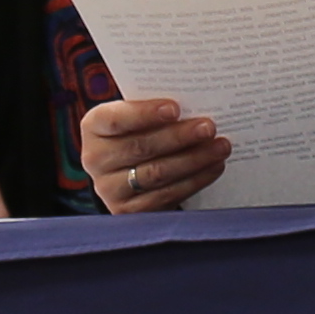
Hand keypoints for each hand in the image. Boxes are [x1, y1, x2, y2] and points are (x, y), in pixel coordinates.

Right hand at [78, 92, 230, 214]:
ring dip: (194, 159)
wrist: (131, 170)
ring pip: (156, 173)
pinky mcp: (129, 211)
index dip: (145, 114)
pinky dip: (195, 180)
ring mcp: (109, 189)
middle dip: (180, 137)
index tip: (176, 108)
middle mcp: (95, 159)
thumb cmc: (141, 131)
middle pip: (141, 147)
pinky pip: (166, 196)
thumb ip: (155, 110)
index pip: (116, 119)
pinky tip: (213, 167)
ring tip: (220, 147)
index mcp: (94, 127)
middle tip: (209, 127)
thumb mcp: (138, 117)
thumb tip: (195, 102)